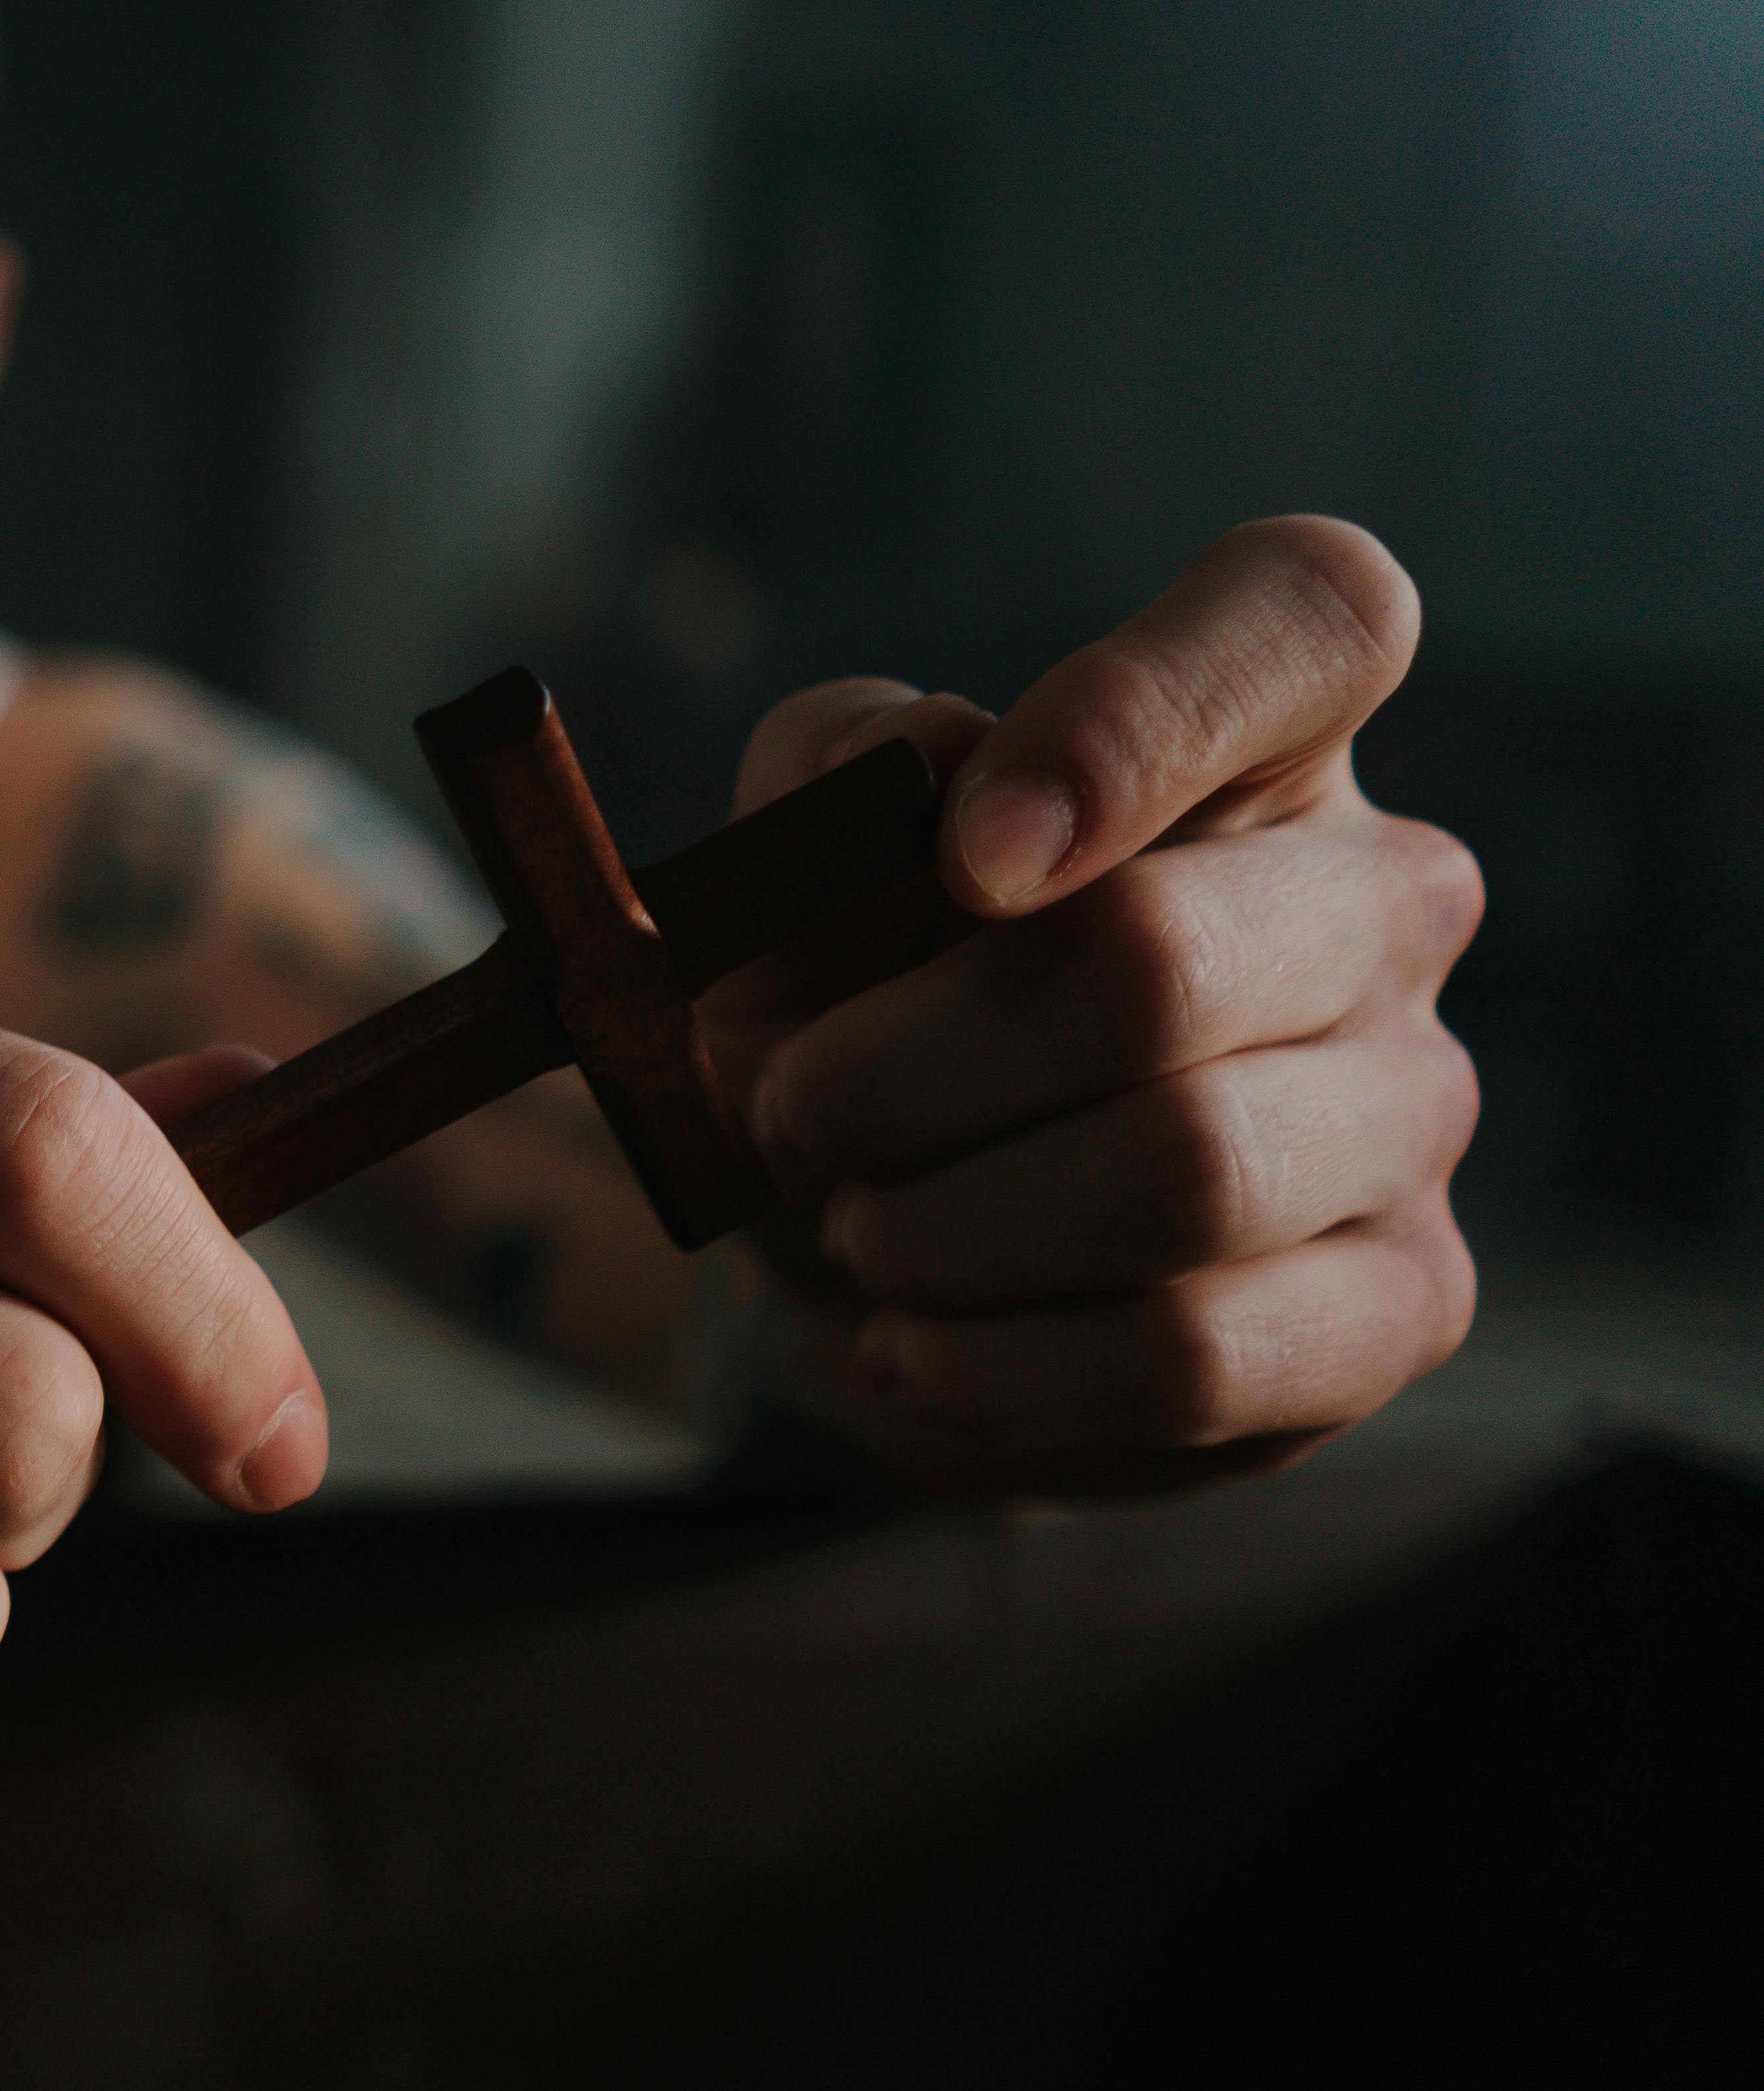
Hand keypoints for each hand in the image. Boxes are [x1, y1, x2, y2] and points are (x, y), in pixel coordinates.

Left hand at [707, 516, 1483, 1498]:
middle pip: (1156, 959)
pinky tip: (914, 1342)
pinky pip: (1188, 1347)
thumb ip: (824, 788)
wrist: (895, 1260)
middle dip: (907, 1067)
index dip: (1135, 717)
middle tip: (793, 1112)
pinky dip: (995, 1362)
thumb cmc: (870, 1022)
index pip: (1308, 614)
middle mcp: (1380, 902)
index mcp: (1256, 745)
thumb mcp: (796, 882)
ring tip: (861, 1228)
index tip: (965, 853)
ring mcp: (1411, 1108)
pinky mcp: (1396, 1302)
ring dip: (942, 1220)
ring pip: (1174, 1171)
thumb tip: (913, 763)